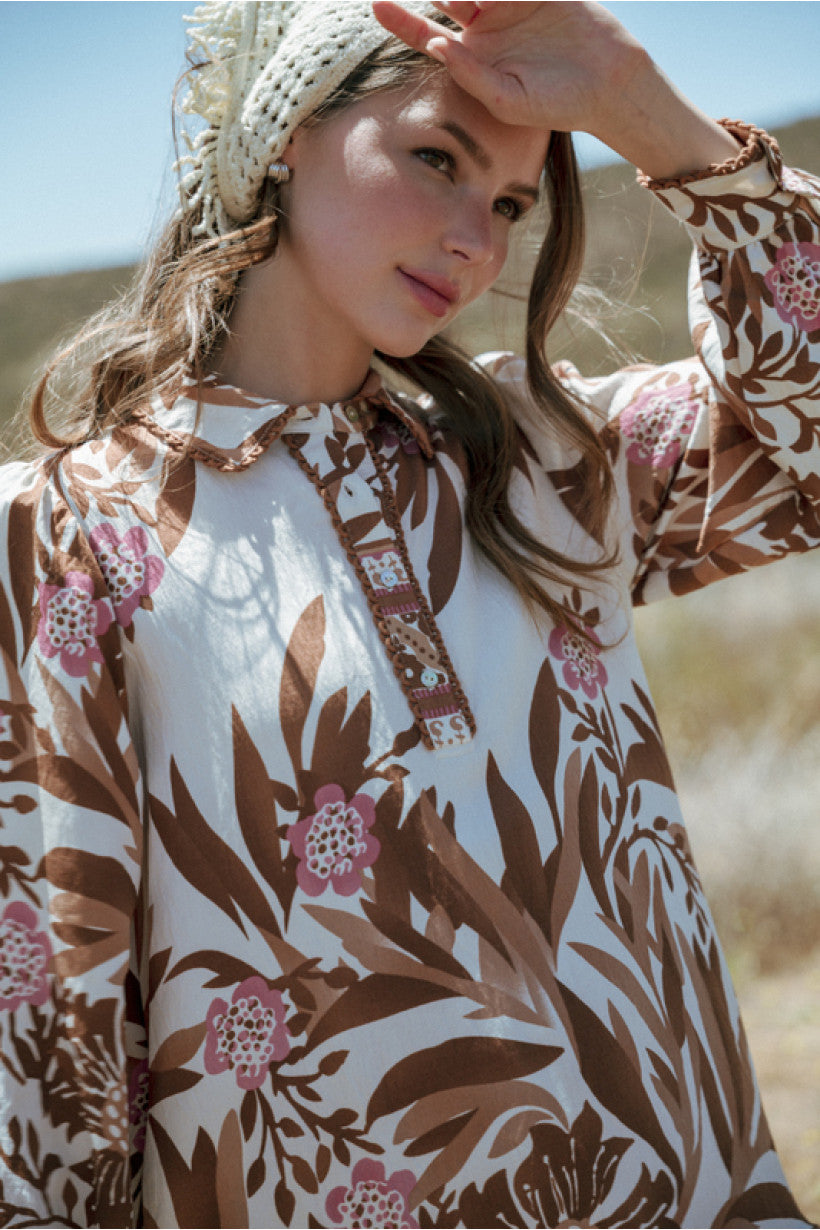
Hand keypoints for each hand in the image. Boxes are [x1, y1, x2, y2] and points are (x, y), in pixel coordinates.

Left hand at [372, 1, 644, 136]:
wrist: (607, 83)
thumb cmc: (556, 103)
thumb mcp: (507, 99)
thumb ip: (470, 75)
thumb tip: (436, 45)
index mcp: (470, 55)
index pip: (426, 33)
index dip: (400, 20)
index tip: (375, 4)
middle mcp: (483, 23)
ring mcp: (508, 2)